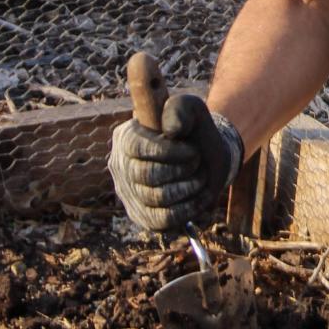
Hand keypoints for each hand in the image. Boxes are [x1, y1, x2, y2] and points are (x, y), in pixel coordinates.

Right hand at [108, 93, 243, 233]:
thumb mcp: (191, 108)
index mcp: (125, 137)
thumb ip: (181, 108)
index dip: (167, 151)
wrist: (207, 160)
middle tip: (197, 162)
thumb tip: (171, 130)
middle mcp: (121, 166)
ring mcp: (129, 193)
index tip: (192, 149)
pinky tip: (197, 196)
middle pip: (146, 175)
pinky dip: (187, 209)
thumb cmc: (194, 132)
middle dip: (182, 170)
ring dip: (188, 188)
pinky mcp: (142, 216)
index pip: (135, 147)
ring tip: (199, 177)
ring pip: (156, 198)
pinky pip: (162, 220)